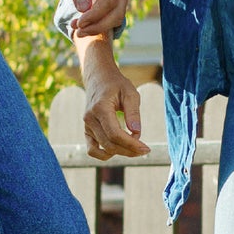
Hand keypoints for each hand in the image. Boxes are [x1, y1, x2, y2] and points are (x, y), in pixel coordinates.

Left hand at [62, 0, 131, 39]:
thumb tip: (84, 10)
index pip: (109, 1)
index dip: (94, 16)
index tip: (77, 24)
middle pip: (118, 12)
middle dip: (98, 26)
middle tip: (76, 31)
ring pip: (118, 13)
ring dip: (99, 25)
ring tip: (77, 27)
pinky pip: (114, 9)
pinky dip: (101, 19)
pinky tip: (84, 22)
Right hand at [80, 41, 150, 159]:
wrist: (99, 79)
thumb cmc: (117, 85)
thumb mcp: (130, 93)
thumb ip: (133, 113)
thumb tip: (136, 133)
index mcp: (100, 108)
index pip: (115, 134)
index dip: (131, 144)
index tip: (146, 148)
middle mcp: (90, 119)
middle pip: (110, 144)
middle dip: (129, 150)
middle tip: (145, 150)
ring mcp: (87, 126)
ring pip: (103, 149)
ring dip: (121, 153)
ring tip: (135, 149)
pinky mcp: (87, 131)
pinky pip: (92, 150)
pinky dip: (105, 154)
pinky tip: (120, 150)